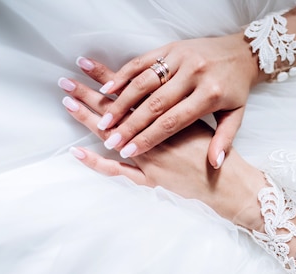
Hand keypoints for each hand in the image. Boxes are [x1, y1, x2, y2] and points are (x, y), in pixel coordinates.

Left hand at [59, 77, 263, 229]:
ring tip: (67, 102)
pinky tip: (77, 152)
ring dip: (89, 118)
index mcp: (169, 117)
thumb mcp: (208, 124)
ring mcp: (150, 157)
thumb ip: (185, 112)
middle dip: (89, 94)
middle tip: (65, 82)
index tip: (86, 66)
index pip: (131, 94)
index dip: (108, 80)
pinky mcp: (150, 178)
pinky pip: (118, 171)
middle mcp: (155, 134)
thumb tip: (168, 95)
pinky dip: (97, 163)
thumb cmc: (221, 156)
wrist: (230, 185)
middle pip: (116, 110)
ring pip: (113, 134)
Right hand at [75, 33, 263, 168]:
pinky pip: (142, 61)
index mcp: (210, 95)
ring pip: (144, 82)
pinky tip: (107, 89)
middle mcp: (194, 75)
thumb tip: (214, 163)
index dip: (149, 137)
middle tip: (111, 141)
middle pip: (154, 104)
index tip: (129, 151)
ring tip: (104, 120)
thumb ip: (224, 140)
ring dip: (120, 102)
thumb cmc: (236, 89)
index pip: (173, 121)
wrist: (242, 53)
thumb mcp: (236, 115)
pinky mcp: (171, 47)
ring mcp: (181, 58)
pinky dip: (123, 75)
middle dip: (129, 125)